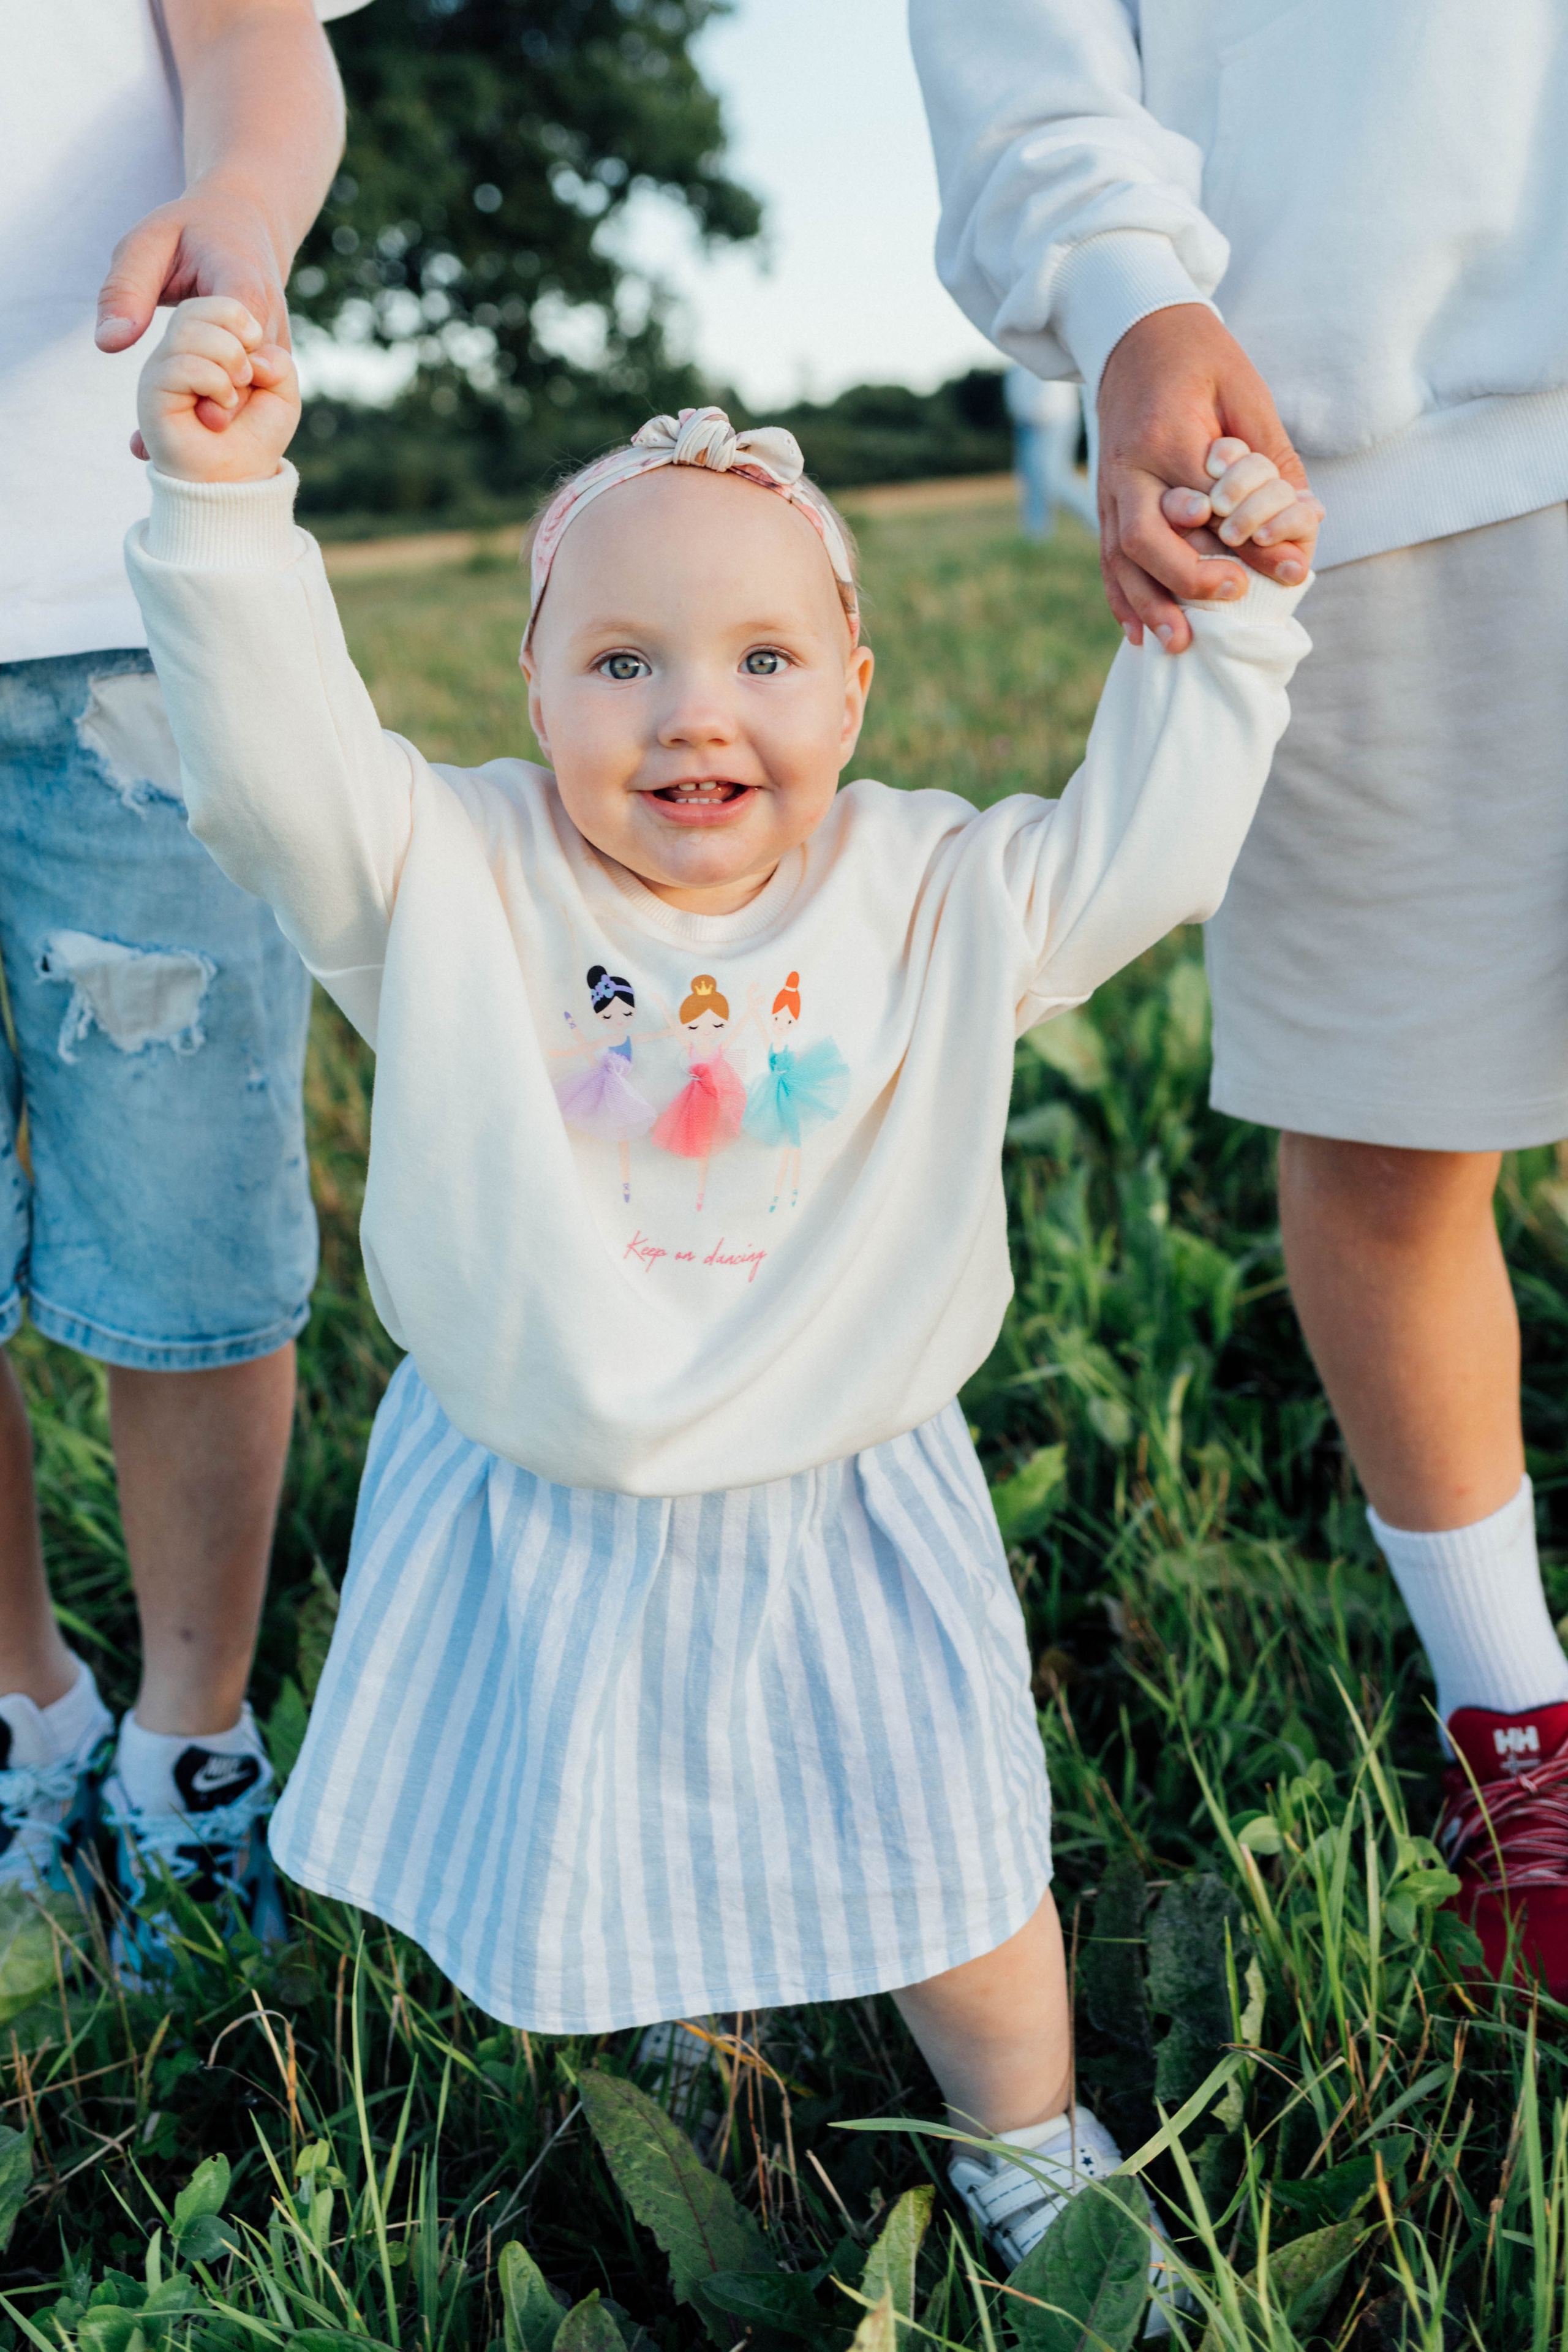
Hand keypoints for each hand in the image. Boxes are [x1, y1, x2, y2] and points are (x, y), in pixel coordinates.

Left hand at [97, 182, 292, 457]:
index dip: (227, 370)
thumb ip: (125, 290)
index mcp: (243, 282)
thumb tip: (108, 346)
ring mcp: (274, 344)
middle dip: (216, 412)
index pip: (243, 328)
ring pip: (253, 395)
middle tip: (161, 454)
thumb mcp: (146, 243)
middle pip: (250, 376)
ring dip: (213, 423)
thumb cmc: (187, 231)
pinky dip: (215, 416)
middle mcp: (268, 320)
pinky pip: (249, 397)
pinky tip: (173, 445)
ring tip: (157, 459)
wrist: (242, 227)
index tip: (207, 415)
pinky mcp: (271, 362)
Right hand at [1096, 307, 1321, 652]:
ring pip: (1120, 558)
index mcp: (1167, 432)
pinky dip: (1122, 598)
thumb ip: (1270, 458)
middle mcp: (1128, 466)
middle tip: (1233, 596)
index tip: (1292, 571)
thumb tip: (1299, 524)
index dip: (1250, 542)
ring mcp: (1108, 487)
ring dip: (1149, 604)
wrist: (1135, 334)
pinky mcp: (1104, 501)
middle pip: (1146, 538)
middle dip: (1187, 577)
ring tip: (1180, 643)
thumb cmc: (1201, 360)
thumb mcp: (1246, 393)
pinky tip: (1140, 633)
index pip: (1210, 501)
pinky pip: (1106, 557)